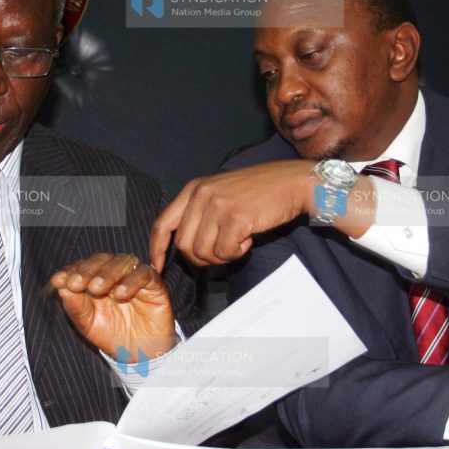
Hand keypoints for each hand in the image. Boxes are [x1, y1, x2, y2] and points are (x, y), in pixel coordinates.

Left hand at [50, 252, 175, 360]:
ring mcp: (134, 276)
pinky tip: (119, 295)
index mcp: (96, 278)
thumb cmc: (112, 335)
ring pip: (122, 261)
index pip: (82, 266)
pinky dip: (130, 282)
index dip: (70, 271)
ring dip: (107, 273)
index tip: (58, 281)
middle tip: (75, 283)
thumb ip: (76, 306)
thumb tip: (61, 289)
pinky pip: (144, 274)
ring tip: (96, 289)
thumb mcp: (88, 324)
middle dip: (86, 270)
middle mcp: (115, 273)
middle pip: (101, 259)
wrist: (139, 353)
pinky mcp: (154, 283)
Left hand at [149, 161, 316, 270]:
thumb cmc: (259, 192)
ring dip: (221, 256)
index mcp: (193, 189)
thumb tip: (185, 246)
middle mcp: (201, 195)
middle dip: (201, 258)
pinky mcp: (235, 218)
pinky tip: (248, 238)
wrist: (291, 182)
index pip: (163, 223)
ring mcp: (217, 206)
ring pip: (203, 252)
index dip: (157, 248)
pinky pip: (224, 252)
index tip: (158, 265)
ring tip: (238, 241)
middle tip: (222, 251)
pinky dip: (237, 253)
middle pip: (183, 245)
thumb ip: (200, 212)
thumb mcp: (220, 192)